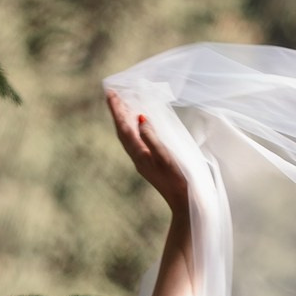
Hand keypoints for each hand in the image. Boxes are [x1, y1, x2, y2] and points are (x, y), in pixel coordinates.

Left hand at [106, 88, 191, 215]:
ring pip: (128, 137)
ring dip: (124, 120)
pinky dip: (134, 130)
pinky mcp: (149, 164)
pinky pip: (136, 142)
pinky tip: (138, 126)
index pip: (124, 127)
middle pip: (123, 131)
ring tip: (123, 105)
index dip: (117, 110)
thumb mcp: (166, 156)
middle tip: (113, 94)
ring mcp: (143, 162)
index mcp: (140, 154)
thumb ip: (152, 137)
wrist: (185, 203)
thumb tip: (141, 119)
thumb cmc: (179, 179)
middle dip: (118, 112)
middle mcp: (138, 157)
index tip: (110, 93)